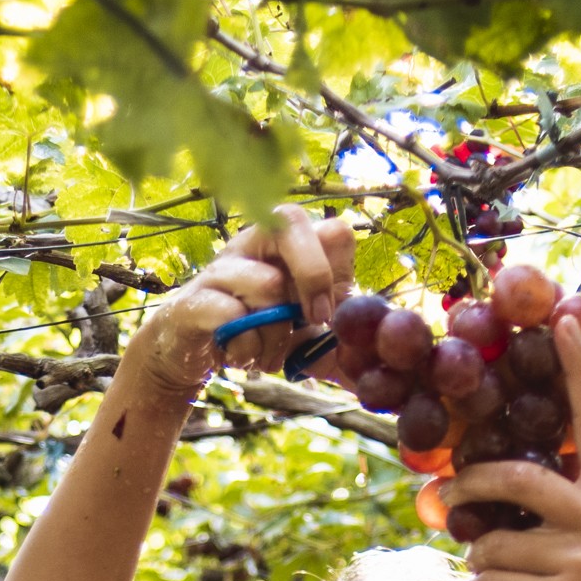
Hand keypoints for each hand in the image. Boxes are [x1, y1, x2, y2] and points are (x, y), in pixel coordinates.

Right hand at [118, 205, 357, 411]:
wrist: (193, 356)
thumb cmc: (257, 336)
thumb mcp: (308, 343)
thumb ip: (342, 345)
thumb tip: (388, 362)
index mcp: (291, 249)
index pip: (333, 229)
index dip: (339, 270)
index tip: (330, 314)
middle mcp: (255, 244)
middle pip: (291, 218)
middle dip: (312, 272)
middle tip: (314, 318)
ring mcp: (221, 267)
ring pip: (259, 278)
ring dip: (272, 327)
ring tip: (266, 352)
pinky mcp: (192, 299)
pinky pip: (223, 311)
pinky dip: (241, 342)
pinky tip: (241, 356)